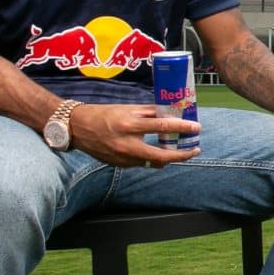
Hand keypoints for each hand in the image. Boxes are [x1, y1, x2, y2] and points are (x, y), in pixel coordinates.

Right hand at [68, 103, 201, 167]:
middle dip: (182, 155)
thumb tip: (171, 112)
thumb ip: (150, 112)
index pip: (162, 126)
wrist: (77, 128)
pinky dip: (150, 158)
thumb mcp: (128, 109)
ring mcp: (122, 158)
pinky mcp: (119, 165)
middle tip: (195, 150)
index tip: (196, 127)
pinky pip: (141, 164)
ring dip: (167, 157)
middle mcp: (126, 144)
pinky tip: (155, 151)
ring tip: (178, 150)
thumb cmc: (103, 114)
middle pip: (162, 156)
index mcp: (129, 125)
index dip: (183, 127)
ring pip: (153, 162)